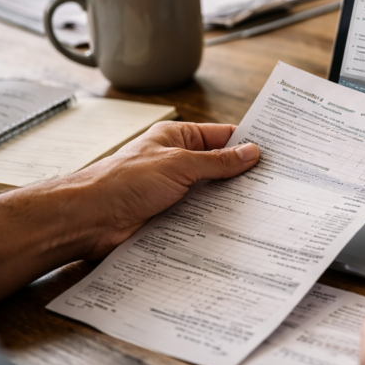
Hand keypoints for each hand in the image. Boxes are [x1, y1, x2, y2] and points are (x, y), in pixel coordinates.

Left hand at [71, 121, 259, 259]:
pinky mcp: (170, 218)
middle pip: (219, 168)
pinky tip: (236, 228)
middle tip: (275, 183)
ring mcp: (174, 192)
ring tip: (262, 207)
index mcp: (176, 139)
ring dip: (229, 202)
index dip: (246, 143)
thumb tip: (249, 153)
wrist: (89, 219)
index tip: (273, 152)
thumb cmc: (122, 182)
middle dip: (242, 176)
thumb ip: (216, 162)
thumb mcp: (178, 164)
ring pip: (211, 195)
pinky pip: (201, 218)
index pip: (221, 136)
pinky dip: (215, 222)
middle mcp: (176, 164)